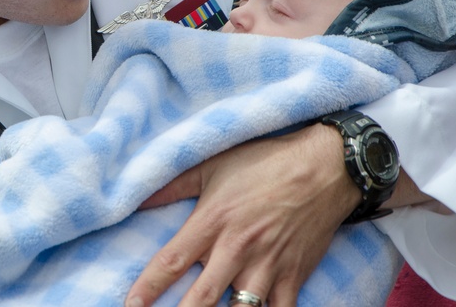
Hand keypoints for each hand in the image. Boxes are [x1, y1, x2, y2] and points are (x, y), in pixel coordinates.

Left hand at [124, 124, 360, 306]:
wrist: (324, 168)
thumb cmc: (263, 162)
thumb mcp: (212, 165)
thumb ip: (172, 185)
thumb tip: (136, 199)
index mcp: (212, 221)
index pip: (171, 261)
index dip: (148, 287)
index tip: (131, 304)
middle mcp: (236, 250)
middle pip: (200, 299)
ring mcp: (266, 267)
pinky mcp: (293, 277)